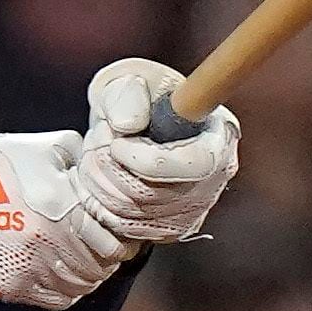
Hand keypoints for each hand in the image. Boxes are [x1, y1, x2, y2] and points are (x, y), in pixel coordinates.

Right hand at [0, 121, 118, 306]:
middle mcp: (44, 243)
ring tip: (85, 259)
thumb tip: (108, 174)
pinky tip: (64, 273)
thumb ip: (81, 162)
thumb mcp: (43, 149)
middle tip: (108, 247)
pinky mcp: (8, 288)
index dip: (123, 239)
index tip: (122, 233)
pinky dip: (68, 290)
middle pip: (100, 266)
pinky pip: (57, 300)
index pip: (112, 240)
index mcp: (57, 207)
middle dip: (109, 257)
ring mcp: (25, 269)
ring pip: (80, 286)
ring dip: (89, 274)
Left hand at [75, 60, 240, 254]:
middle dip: (110, 169)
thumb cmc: (137, 100)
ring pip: (132, 215)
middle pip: (154, 195)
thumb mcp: (130, 81)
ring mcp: (192, 210)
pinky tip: (95, 181)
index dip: (147, 162)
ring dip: (98, 185)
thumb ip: (126, 96)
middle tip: (97, 142)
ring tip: (93, 156)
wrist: (129, 125)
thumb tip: (127, 126)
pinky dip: (98, 205)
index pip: (194, 166)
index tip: (116, 144)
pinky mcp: (167, 229)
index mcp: (218, 136)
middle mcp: (213, 179)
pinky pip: (123, 229)